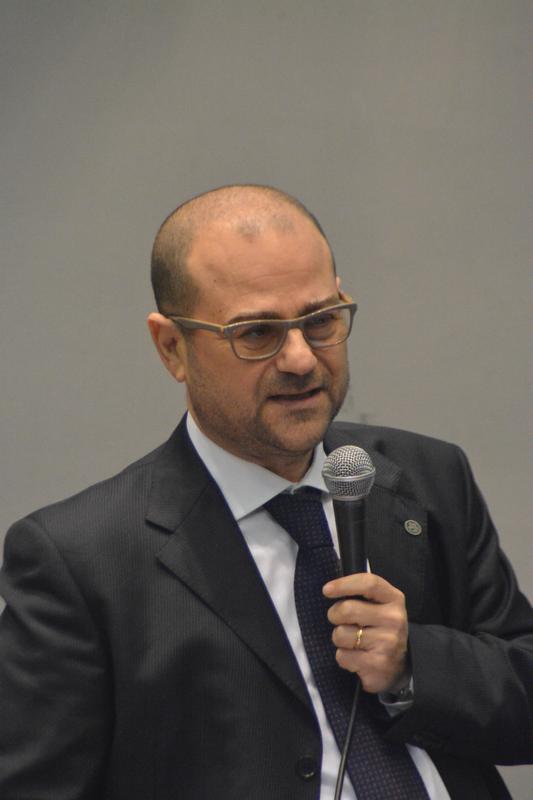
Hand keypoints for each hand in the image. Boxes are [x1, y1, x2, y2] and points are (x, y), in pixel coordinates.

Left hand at [323, 573, 409, 693]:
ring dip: (339, 638)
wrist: (398, 665)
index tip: (326, 590)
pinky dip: (343, 656)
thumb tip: (330, 589)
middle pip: (347, 609)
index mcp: (394, 598)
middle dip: (334, 615)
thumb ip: (361, 593)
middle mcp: (394, 618)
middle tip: (339, 620)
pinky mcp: (378, 663)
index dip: (344, 584)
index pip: (368, 583)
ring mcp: (388, 642)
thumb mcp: (379, 605)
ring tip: (352, 640)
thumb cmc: (380, 628)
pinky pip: (342, 656)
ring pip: (341, 634)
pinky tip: (356, 656)